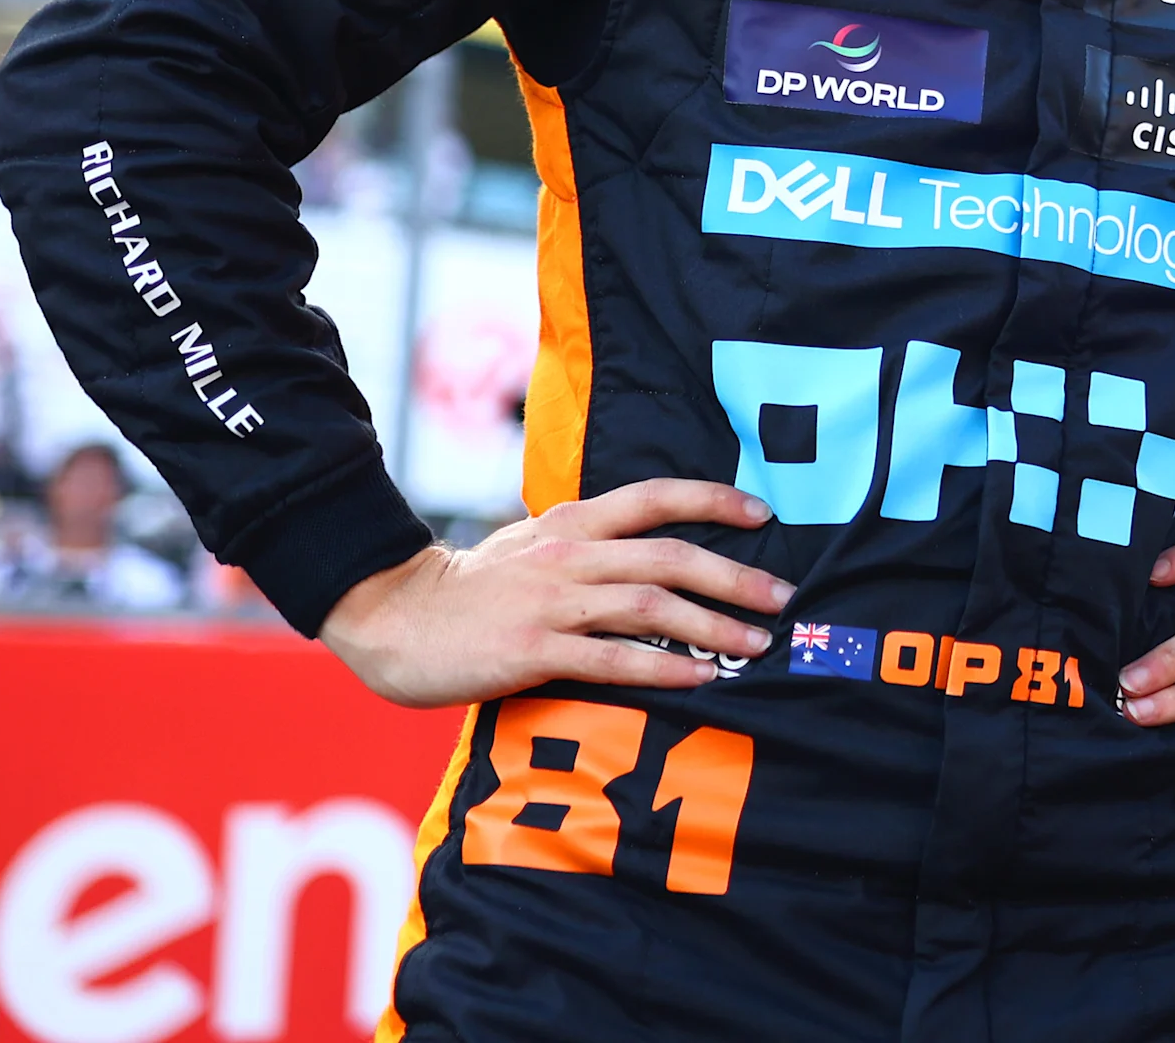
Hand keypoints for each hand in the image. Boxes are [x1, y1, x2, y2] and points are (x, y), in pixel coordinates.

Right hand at [319, 478, 789, 706]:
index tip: (762, 514)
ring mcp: (552, 602)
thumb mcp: (531, 544)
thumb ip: (587, 544)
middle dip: (736, 576)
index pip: (655, 497)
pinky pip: (612, 659)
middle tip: (783, 597)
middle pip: (671, 556)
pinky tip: (698, 678)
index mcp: (571, 521)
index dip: (713, 500)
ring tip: (756, 644)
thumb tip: (650, 557)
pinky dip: (661, 668)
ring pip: (652, 606)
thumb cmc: (470, 589)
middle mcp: (570, 554)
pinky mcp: (533, 650)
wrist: (390, 615)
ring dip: (713, 626)